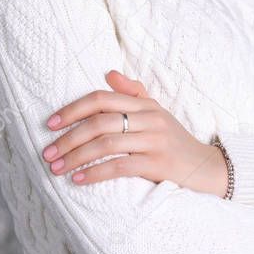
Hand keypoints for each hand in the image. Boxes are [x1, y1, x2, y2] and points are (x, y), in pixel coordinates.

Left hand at [41, 70, 227, 196]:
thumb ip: (133, 92)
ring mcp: (154, 141)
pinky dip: (95, 173)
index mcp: (145, 104)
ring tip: (56, 168)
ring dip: (76, 157)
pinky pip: (120, 166)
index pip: (102, 98)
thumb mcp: (157, 112)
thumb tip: (109, 73)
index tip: (51, 123)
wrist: (206, 167)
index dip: (73, 109)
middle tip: (47, 152)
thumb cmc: (175, 140)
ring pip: (106, 144)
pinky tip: (79, 179)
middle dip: (68, 138)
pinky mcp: (158, 164)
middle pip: (99, 122)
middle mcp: (149, 118)